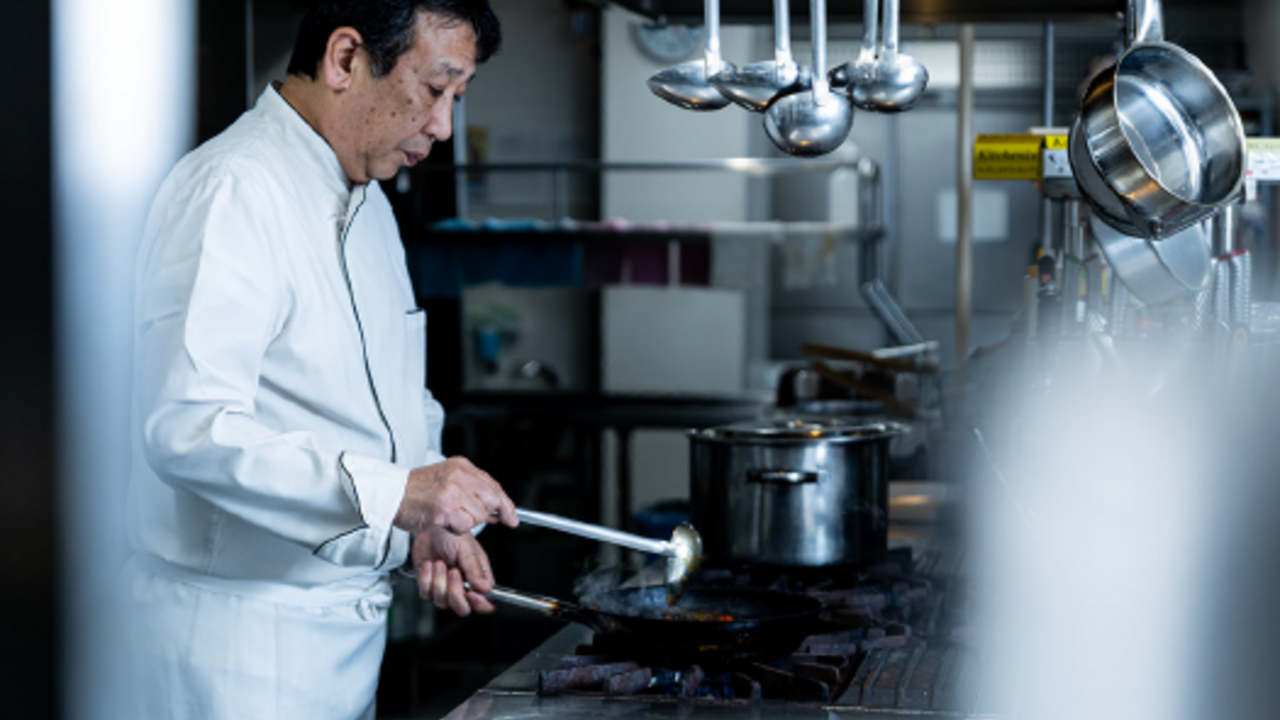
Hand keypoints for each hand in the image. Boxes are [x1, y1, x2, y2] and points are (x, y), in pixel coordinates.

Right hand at [393, 456, 517, 535]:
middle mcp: (459, 475)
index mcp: (461, 466)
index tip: (512, 518)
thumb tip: (496, 511)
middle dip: (485, 514)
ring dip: (466, 522)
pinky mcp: (445, 508)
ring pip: (479, 515)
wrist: (390, 494)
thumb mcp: (446, 481)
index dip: (506, 504)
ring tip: (446, 514)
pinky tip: (442, 520)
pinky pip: (465, 525)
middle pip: (492, 500)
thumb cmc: (414, 491)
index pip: (494, 486)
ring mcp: (453, 491)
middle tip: (466, 516)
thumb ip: (471, 492)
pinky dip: (456, 528)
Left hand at [411, 526, 496, 615]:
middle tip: (453, 573)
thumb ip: (475, 570)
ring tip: (439, 563)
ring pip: (442, 602)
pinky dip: (426, 579)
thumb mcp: (467, 549)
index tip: (471, 594)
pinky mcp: (429, 586)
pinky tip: (429, 565)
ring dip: (439, 581)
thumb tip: (486, 588)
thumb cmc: (452, 534)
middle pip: (463, 608)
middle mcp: (463, 586)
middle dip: (455, 594)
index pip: (487, 602)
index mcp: (478, 578)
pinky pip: (426, 594)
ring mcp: (445, 588)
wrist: (430, 528)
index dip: (481, 604)